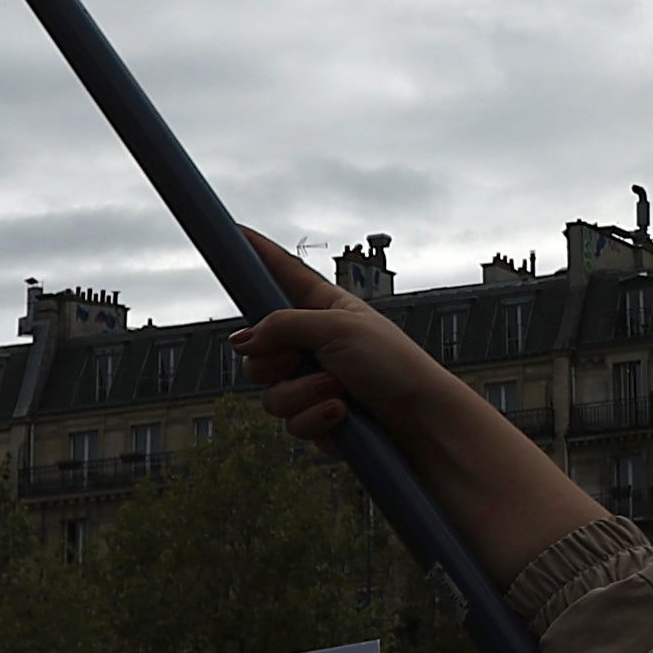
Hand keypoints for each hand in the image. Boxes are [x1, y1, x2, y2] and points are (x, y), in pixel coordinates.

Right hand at [242, 236, 604, 576]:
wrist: (420, 421)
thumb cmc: (391, 363)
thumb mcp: (336, 329)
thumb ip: (283, 326)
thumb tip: (241, 340)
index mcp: (323, 307)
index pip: (281, 273)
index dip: (257, 254)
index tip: (233, 230)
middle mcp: (314, 343)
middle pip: (256, 349)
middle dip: (271, 360)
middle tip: (298, 360)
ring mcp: (313, 383)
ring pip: (269, 392)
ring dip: (301, 393)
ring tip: (338, 391)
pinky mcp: (317, 418)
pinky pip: (290, 422)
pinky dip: (314, 419)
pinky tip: (342, 416)